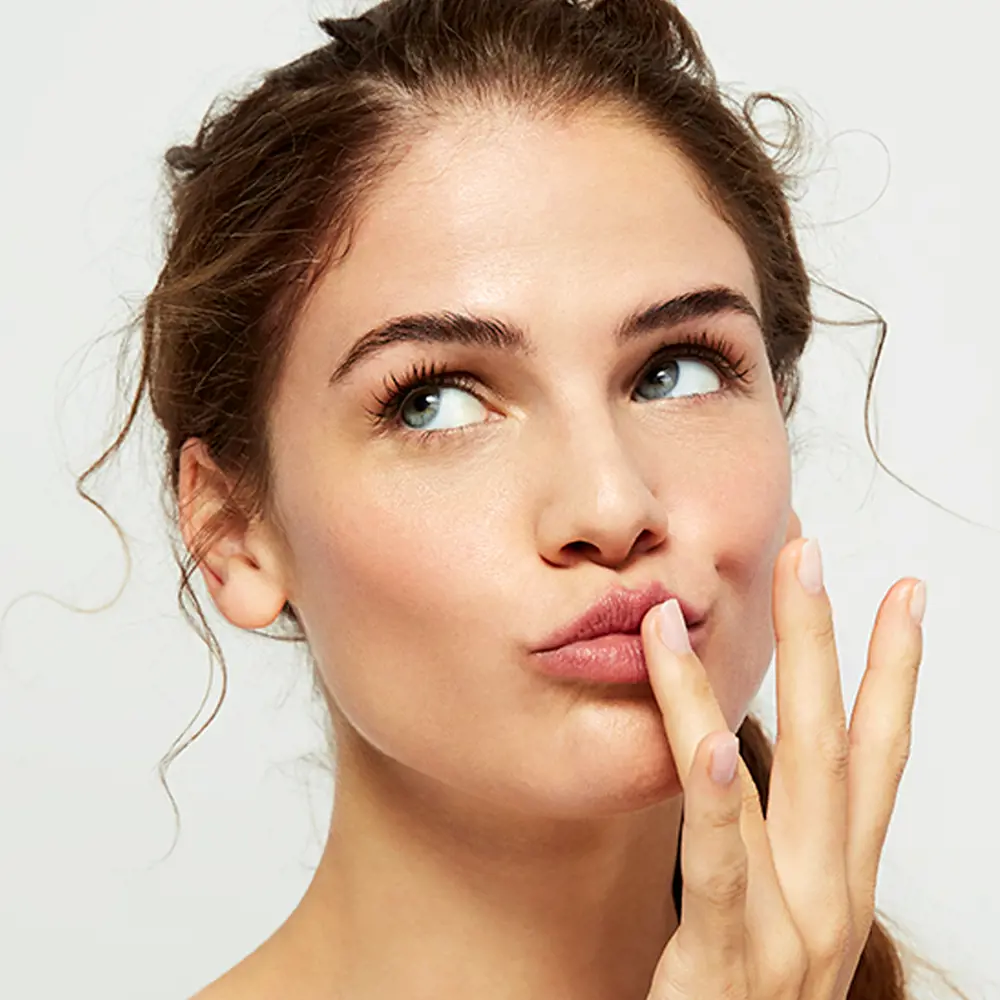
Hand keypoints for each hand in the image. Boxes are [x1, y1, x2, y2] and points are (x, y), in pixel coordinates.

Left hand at [641, 537, 923, 998]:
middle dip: (824, 642)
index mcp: (839, 875)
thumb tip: (728, 747)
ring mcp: (791, 930)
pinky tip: (709, 747)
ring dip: (745, 688)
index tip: (904, 594)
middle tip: (808, 552)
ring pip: (775, 783)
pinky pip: (724, 870)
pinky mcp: (728, 962)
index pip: (878, 755)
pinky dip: (717, 803)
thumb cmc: (741, 995)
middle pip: (837, 745)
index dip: (895, 671)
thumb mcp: (770, 908)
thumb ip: (756, 834)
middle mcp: (830, 893)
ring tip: (704, 612)